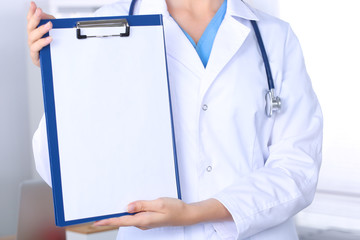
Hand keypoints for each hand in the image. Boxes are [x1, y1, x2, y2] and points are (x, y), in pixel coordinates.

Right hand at [27, 1, 54, 66]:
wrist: (52, 64)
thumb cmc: (52, 48)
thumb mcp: (54, 31)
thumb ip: (49, 21)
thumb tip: (44, 15)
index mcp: (35, 31)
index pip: (31, 20)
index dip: (31, 12)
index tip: (33, 5)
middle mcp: (32, 38)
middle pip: (30, 26)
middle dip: (35, 18)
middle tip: (40, 11)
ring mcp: (33, 46)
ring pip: (33, 36)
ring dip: (41, 29)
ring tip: (49, 25)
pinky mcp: (35, 56)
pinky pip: (36, 48)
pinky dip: (43, 42)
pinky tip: (49, 38)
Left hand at [93, 198, 231, 229]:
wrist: (186, 215)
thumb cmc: (175, 208)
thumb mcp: (159, 203)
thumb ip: (142, 205)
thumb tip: (128, 207)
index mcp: (144, 219)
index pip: (122, 220)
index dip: (109, 221)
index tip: (97, 222)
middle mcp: (143, 223)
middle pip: (124, 219)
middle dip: (113, 215)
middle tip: (100, 210)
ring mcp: (146, 222)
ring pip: (130, 217)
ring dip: (122, 212)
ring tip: (113, 204)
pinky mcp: (149, 219)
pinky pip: (137, 215)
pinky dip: (131, 211)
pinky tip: (131, 205)